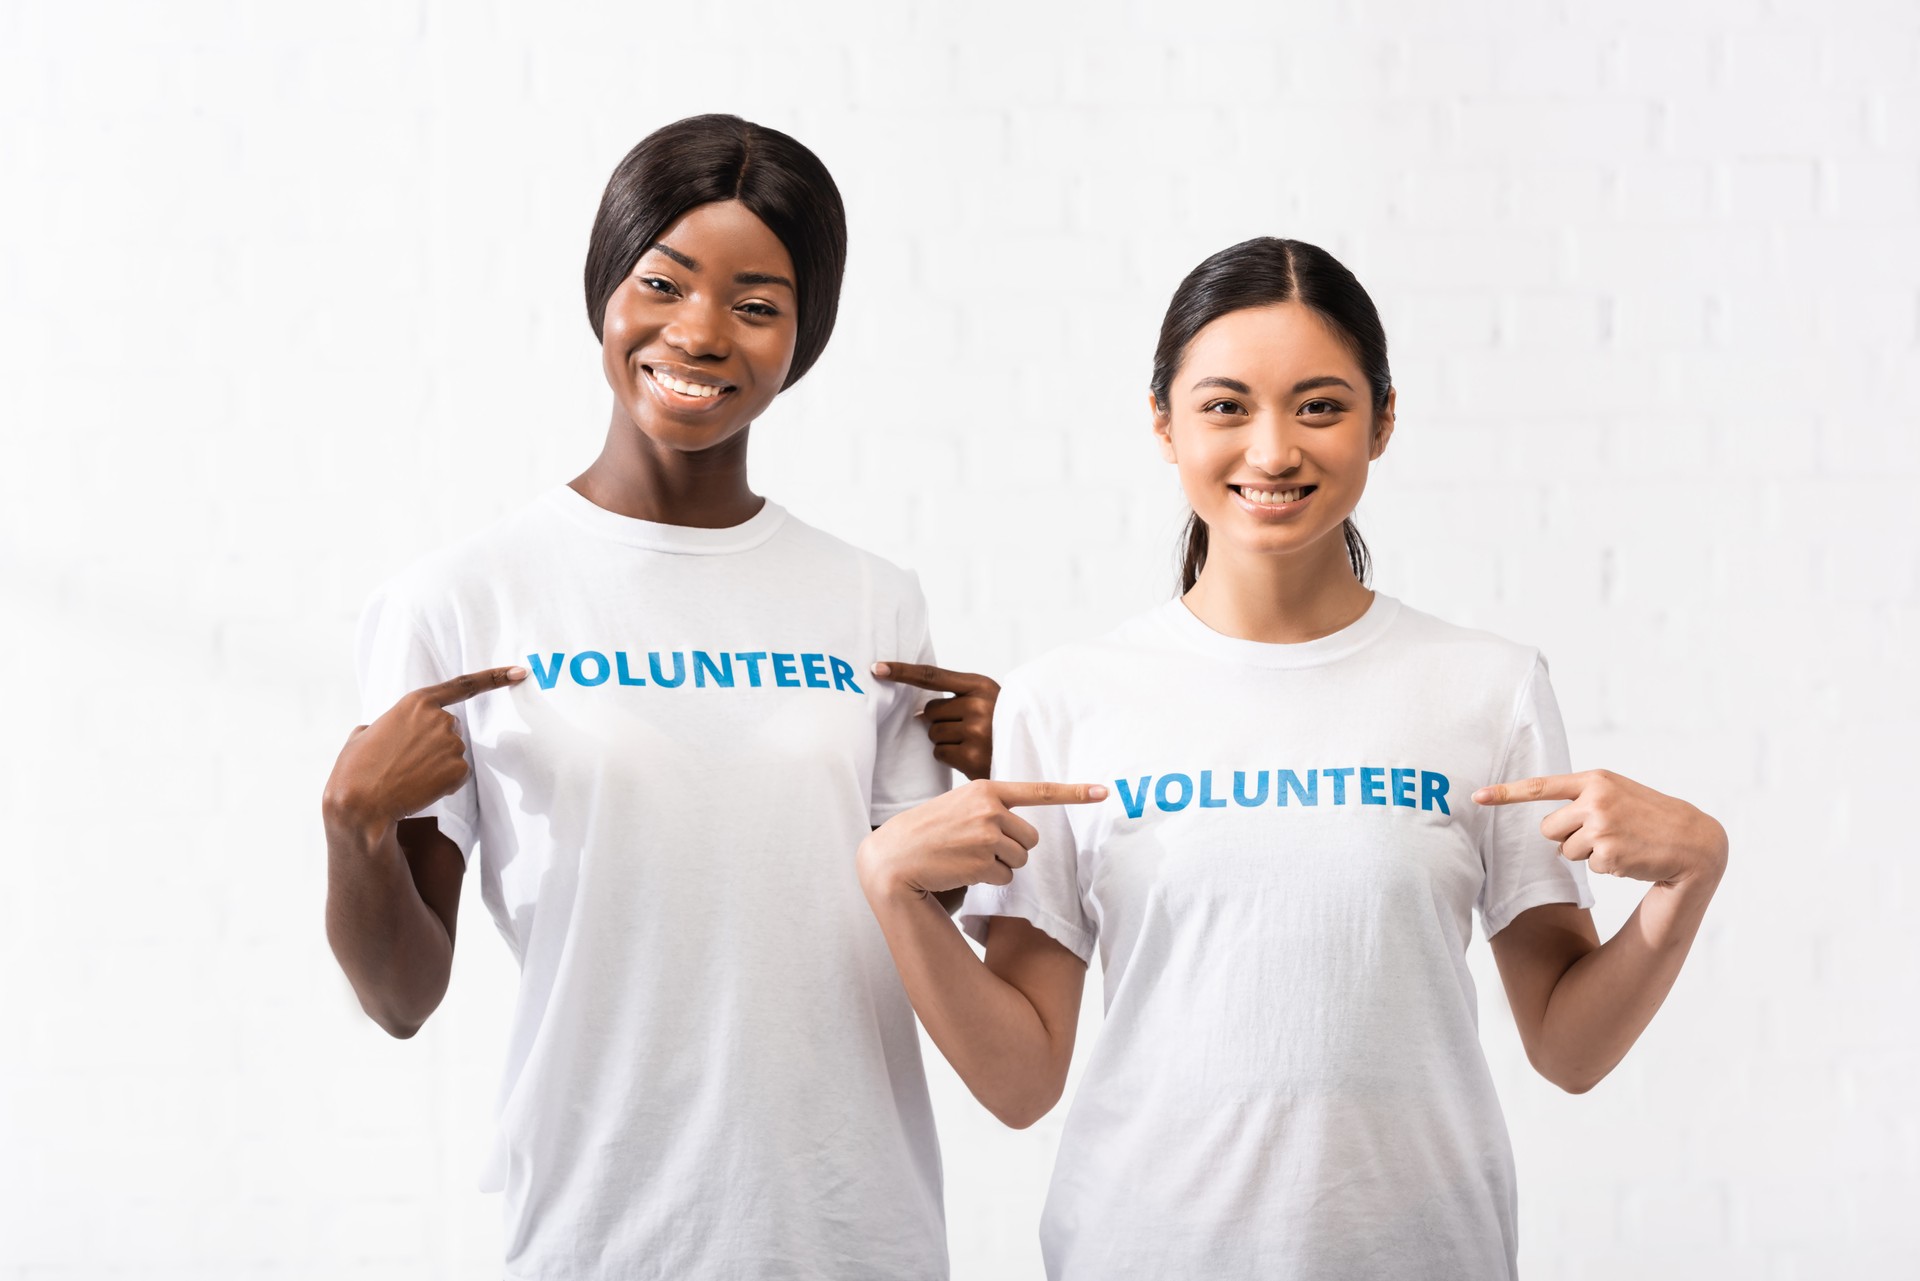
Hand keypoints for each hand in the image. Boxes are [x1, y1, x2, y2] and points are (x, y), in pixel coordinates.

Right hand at [322, 666, 525, 839]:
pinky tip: (420, 788)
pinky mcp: (459, 769)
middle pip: (451, 729)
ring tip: (407, 776)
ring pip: (453, 754)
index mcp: (416, 702)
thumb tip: (375, 729)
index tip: (519, 671)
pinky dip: (442, 784)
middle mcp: (441, 718)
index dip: (494, 677)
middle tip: (405, 761)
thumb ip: (380, 725)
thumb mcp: (361, 735)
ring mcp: (452, 744)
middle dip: (434, 744)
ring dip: (436, 765)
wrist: (360, 803)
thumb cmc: (355, 769)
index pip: (463, 685)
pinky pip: (457, 776)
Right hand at [858, 779, 1107, 900]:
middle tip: (979, 848)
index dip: (1075, 792)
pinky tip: (963, 870)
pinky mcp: (983, 861)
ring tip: (968, 858)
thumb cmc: (928, 831)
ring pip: (1020, 860)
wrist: (895, 856)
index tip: (1103, 791)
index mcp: (987, 788)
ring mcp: (987, 835)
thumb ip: (991, 807)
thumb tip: (1024, 831)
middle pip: (1031, 838)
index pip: (1039, 790)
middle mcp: (991, 808)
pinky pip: (1006, 878)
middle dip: (1013, 849)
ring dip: (1001, 866)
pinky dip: (989, 880)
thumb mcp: (959, 805)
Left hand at [872, 661, 999, 780]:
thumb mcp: (986, 699)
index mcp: (980, 685)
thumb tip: (917, 714)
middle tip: (965, 728)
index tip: (876, 668)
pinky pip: (940, 753)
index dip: (902, 671)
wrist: (1033, 750)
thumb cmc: (1001, 723)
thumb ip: (955, 698)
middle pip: (930, 711)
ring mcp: (976, 731)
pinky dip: (950, 757)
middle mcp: (978, 705)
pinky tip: (970, 756)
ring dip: (945, 740)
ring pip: (933, 734)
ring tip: (971, 742)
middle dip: (939, 721)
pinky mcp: (972, 756)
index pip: (932, 676)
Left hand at [1473, 769, 1727, 888]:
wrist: (1693, 842)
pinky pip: (1587, 867)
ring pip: (1564, 851)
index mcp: (1595, 780)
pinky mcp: (1607, 854)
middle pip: (1547, 828)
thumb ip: (1582, 798)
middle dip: (1566, 836)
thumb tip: (1548, 828)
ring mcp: (1601, 827)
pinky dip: (1605, 866)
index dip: (1505, 793)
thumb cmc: (1649, 816)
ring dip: (1586, 853)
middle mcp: (1594, 800)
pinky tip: (1630, 857)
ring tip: (1620, 843)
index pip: (1540, 786)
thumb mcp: (1617, 793)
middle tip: (1601, 833)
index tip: (1476, 796)